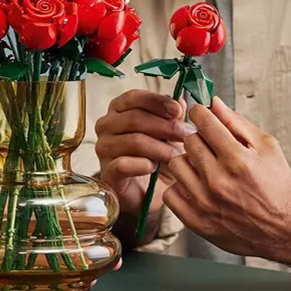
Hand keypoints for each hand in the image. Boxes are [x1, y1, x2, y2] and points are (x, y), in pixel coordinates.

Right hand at [95, 90, 193, 217]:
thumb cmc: (156, 157)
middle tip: (186, 136)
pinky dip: (143, 165)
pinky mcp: (107, 171)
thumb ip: (173, 117)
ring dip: (160, 148)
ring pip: (134, 141)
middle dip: (166, 126)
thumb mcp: (169, 134)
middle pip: (135, 118)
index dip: (157, 101)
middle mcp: (106, 126)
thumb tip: (181, 102)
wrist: (148, 193)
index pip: (134, 97)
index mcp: (119, 110)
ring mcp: (104, 149)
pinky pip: (124, 164)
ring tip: (176, 156)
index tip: (178, 111)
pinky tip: (154, 168)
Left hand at [164, 97, 290, 259]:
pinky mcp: (197, 222)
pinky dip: (181, 188)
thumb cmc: (279, 186)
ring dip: (188, 163)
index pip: (203, 122)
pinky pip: (170, 194)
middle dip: (199, 138)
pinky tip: (197, 188)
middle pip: (188, 141)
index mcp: (237, 159)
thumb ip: (237, 123)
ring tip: (204, 168)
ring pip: (176, 165)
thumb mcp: (268, 147)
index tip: (203, 116)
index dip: (201, 114)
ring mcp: (205, 203)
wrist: (286, 230)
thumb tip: (213, 102)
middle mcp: (218, 180)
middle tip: (211, 147)